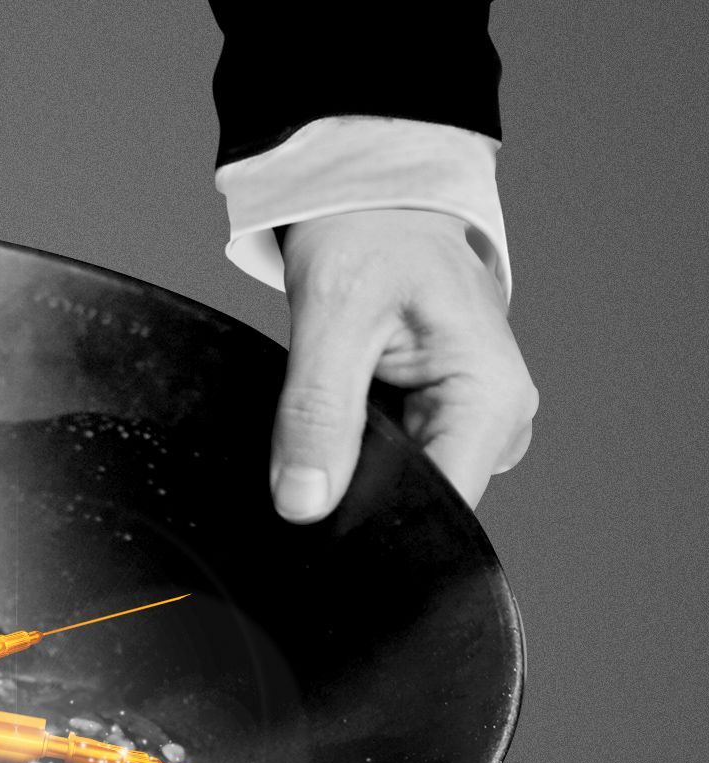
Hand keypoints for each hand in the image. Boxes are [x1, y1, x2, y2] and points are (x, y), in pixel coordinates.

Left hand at [270, 208, 536, 521]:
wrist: (375, 203)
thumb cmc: (369, 236)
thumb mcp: (332, 318)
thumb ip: (316, 415)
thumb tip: (303, 503)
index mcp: (492, 398)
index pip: (441, 504)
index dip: (374, 520)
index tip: (313, 513)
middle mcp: (497, 419)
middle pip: (421, 501)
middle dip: (357, 493)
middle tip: (302, 453)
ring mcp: (472, 423)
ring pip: (402, 485)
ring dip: (354, 469)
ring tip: (319, 420)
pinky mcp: (442, 420)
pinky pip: (395, 461)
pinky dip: (356, 451)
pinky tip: (331, 423)